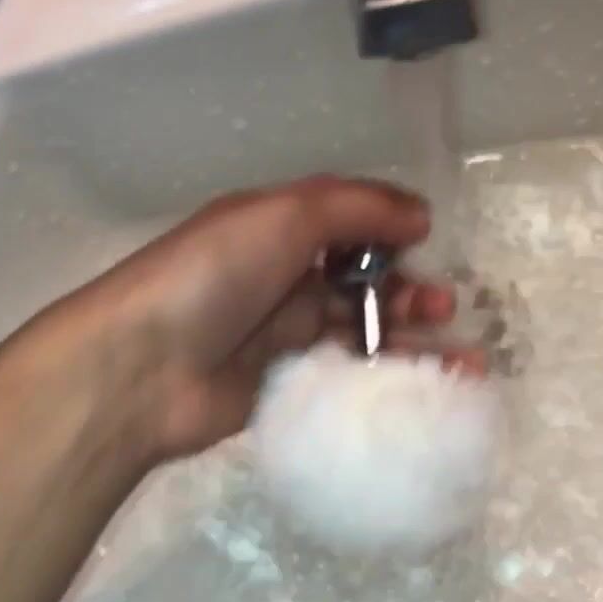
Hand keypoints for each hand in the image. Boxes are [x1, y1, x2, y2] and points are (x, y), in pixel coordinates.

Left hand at [96, 176, 466, 463]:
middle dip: (408, 292)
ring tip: (461, 360)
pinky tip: (421, 391)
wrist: (141, 368)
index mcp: (274, 229)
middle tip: (444, 309)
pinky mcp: (280, 393)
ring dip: (410, 342)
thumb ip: (356, 208)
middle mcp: (278, 280)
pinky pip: (340, 383)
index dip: (391, 233)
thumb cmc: (211, 276)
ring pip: (357, 335)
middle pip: (358, 283)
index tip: (428, 246)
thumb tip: (420, 215)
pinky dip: (382, 384)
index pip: (347, 225)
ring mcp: (277, 340)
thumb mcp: (284, 215)